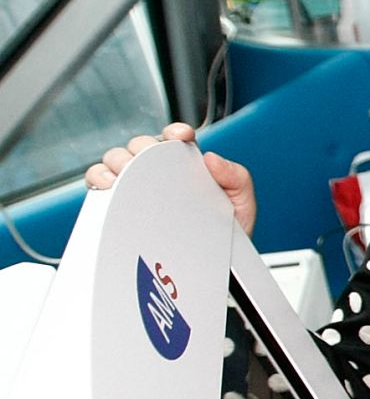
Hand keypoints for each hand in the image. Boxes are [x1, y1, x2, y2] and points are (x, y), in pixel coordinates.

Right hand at [83, 123, 257, 234]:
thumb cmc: (227, 235)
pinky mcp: (121, 204)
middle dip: (143, 147)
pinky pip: (99, 182)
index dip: (175, 131)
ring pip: (117, 160)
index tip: (182, 136)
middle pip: (142, 146)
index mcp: (188, 165)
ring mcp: (139, 188)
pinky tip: (108, 186)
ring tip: (126, 174)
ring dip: (118, 162)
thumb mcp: (241, 203)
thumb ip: (236, 177)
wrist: (217, 267)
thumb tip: (211, 158)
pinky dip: (98, 178)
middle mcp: (161, 172)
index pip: (176, 139)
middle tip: (149, 161)